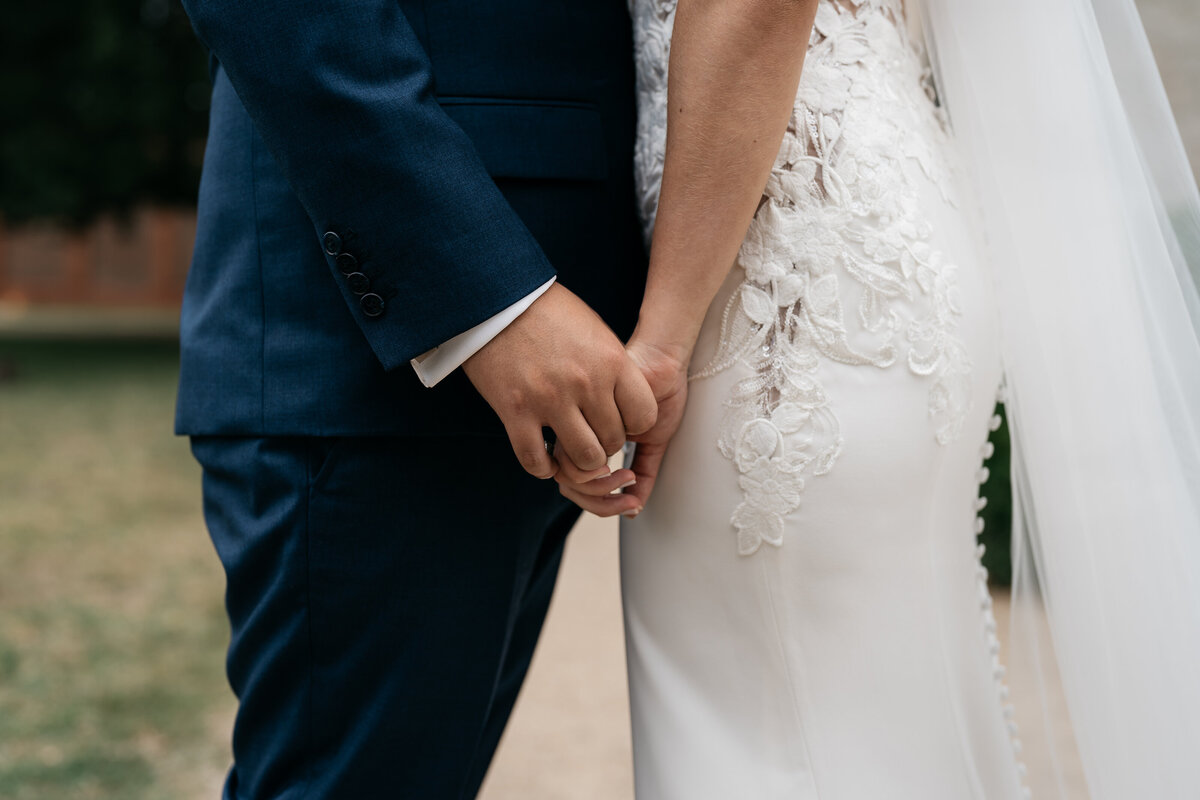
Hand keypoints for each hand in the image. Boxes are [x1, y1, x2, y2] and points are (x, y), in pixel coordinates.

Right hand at [463, 283, 657, 478]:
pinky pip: (535, 460)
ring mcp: (549, 400)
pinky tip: (544, 457)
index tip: (618, 419)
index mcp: (611, 361)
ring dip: (578, 460)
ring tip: (570, 448)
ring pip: (583, 458)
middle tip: (591, 434)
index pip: (644, 417)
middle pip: (613, 441)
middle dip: (604, 443)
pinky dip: (542, 467)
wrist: (496, 298)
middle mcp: (585, 384)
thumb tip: (622, 400)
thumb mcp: (595, 330)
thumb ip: (612, 367)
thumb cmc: (546, 310)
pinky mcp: (514, 411)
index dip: (633, 425)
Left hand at [554, 337, 688, 516]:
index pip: (574, 484)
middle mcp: (574, 428)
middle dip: (601, 501)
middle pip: (569, 485)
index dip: (598, 503)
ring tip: (629, 477)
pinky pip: (588, 452)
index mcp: (584, 436)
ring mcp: (574, 418)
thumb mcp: (652, 441)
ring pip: (572, 473)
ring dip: (604, 487)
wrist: (662, 359)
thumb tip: (633, 509)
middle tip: (628, 495)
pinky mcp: (585, 408)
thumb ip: (643, 472)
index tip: (629, 502)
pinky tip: (626, 463)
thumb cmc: (656, 393)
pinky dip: (608, 468)